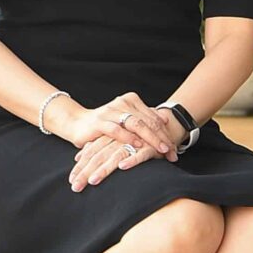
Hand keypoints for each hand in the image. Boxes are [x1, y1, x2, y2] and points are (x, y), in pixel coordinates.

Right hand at [60, 92, 184, 159]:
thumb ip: (144, 118)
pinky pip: (116, 130)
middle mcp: (121, 103)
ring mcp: (110, 111)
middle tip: (172, 152)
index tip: (175, 148)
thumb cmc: (105, 124)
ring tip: (161, 150)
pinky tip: (138, 145)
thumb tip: (165, 119)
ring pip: (135, 124)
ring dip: (150, 138)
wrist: (77, 123)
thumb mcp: (126, 120)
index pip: (153, 117)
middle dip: (162, 138)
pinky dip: (128, 138)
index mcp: (130, 100)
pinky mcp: (99, 122)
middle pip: (147, 121)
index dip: (165, 133)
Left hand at [70, 133, 154, 189]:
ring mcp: (134, 141)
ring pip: (115, 156)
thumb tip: (78, 158)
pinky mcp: (150, 145)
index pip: (90, 154)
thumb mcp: (114, 141)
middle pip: (98, 157)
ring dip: (104, 169)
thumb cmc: (135, 136)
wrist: (162, 125)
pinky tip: (122, 167)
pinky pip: (141, 153)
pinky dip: (132, 159)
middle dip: (85, 172)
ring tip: (93, 181)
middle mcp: (118, 139)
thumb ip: (97, 147)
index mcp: (108, 138)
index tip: (71, 181)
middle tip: (75, 187)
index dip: (80, 167)